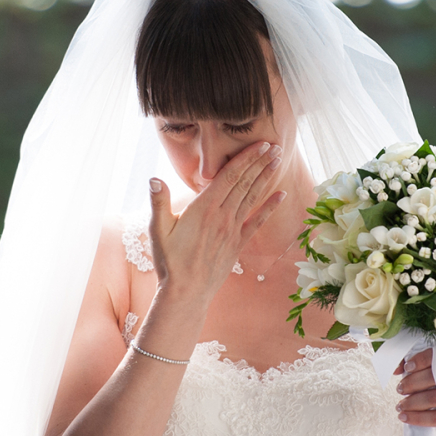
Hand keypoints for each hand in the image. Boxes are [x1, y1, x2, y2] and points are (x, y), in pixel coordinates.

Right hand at [146, 141, 285, 303]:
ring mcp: (232, 230)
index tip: (261, 144)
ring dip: (266, 178)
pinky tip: (281, 195)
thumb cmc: (169, 260)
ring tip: (278, 161)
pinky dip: (270, 207)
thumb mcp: (158, 229)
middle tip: (276, 146)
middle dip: (260, 162)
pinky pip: (257, 222)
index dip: (246, 158)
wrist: (186, 292)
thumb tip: (154, 178)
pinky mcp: (237, 244)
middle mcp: (222, 216)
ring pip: (252, 198)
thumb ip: (159, 201)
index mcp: (204, 208)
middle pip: (245, 183)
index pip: (229, 176)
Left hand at [393, 347, 435, 435]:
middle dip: (412, 383)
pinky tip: (406, 417)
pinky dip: (418, 418)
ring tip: (400, 405)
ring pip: (435, 398)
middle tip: (400, 389)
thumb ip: (412, 366)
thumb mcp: (427, 373)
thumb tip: (397, 369)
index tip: (406, 367)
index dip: (421, 360)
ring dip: (412, 402)